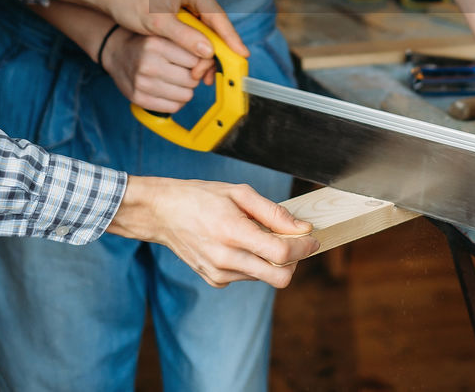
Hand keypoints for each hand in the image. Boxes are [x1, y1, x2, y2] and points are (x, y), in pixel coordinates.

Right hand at [102, 30, 215, 112]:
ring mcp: (141, 83)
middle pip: (192, 80)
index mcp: (156, 43)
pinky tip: (167, 90)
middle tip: (182, 69)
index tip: (195, 60)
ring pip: (186, 96)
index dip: (201, 61)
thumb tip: (212, 66)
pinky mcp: (138, 98)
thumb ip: (190, 45)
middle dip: (193, 76)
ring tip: (174, 79)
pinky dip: (175, 101)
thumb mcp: (167, 34)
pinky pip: (173, 108)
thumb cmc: (149, 42)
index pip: (197, 59)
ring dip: (185, 89)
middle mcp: (147, 63)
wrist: (117, 52)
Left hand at [103, 0, 247, 60]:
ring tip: (202, 74)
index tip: (242, 55)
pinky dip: (197, 45)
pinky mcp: (185, 6)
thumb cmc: (130, 2)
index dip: (231, 37)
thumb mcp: (156, 23)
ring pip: (207, 28)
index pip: (217, 15)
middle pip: (215, 23)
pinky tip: (197, 62)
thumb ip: (184, 36)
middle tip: (210, 74)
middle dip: (216, 50)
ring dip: (206, 51)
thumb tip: (209, 52)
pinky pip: (198, 28)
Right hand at [108, 177, 318, 287]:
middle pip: (279, 277)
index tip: (312, 239)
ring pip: (264, 277)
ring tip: (256, 235)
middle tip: (295, 243)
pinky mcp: (214, 280)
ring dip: (271, 259)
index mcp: (233, 232)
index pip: (281, 253)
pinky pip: (247, 276)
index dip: (304, 248)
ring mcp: (219, 273)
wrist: (162, 213)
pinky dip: (253, 263)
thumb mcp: (239, 193)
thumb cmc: (200, 197)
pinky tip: (240, 244)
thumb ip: (273, 213)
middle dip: (294, 262)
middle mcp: (226, 258)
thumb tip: (301, 228)